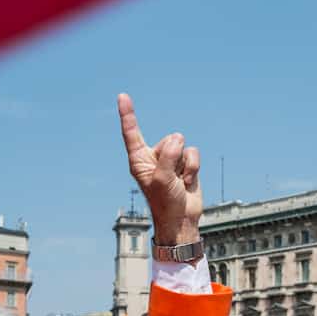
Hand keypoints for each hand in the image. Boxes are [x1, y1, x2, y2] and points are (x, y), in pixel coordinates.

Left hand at [118, 93, 200, 246]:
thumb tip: (179, 139)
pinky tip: (187, 181)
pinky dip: (194, 168)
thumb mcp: (162, 179)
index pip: (132, 133)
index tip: (122, 96)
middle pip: (169, 139)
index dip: (128, 114)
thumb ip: (168, 155)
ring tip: (179, 182)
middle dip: (174, 156)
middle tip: (171, 177)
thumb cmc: (165, 203)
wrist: (182, 219)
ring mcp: (170, 160)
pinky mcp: (185, 164)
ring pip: (183, 145)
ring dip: (185, 165)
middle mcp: (154, 157)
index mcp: (139, 160)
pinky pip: (194, 153)